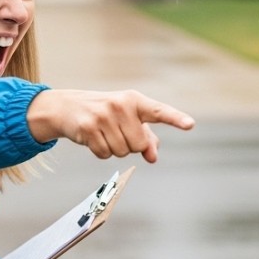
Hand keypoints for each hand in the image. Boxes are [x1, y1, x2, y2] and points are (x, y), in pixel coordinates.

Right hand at [27, 89, 195, 162]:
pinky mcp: (88, 128)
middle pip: (139, 145)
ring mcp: (104, 116)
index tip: (190, 125)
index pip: (159, 112)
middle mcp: (121, 105)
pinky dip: (100, 152)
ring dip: (114, 149)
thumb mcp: (128, 120)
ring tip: (103, 133)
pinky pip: (105, 154)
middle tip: (116, 131)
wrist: (68, 106)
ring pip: (122, 152)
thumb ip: (147, 138)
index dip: (175, 119)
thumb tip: (153, 157)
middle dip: (130, 145)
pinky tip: (93, 138)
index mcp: (135, 101)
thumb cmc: (106, 114)